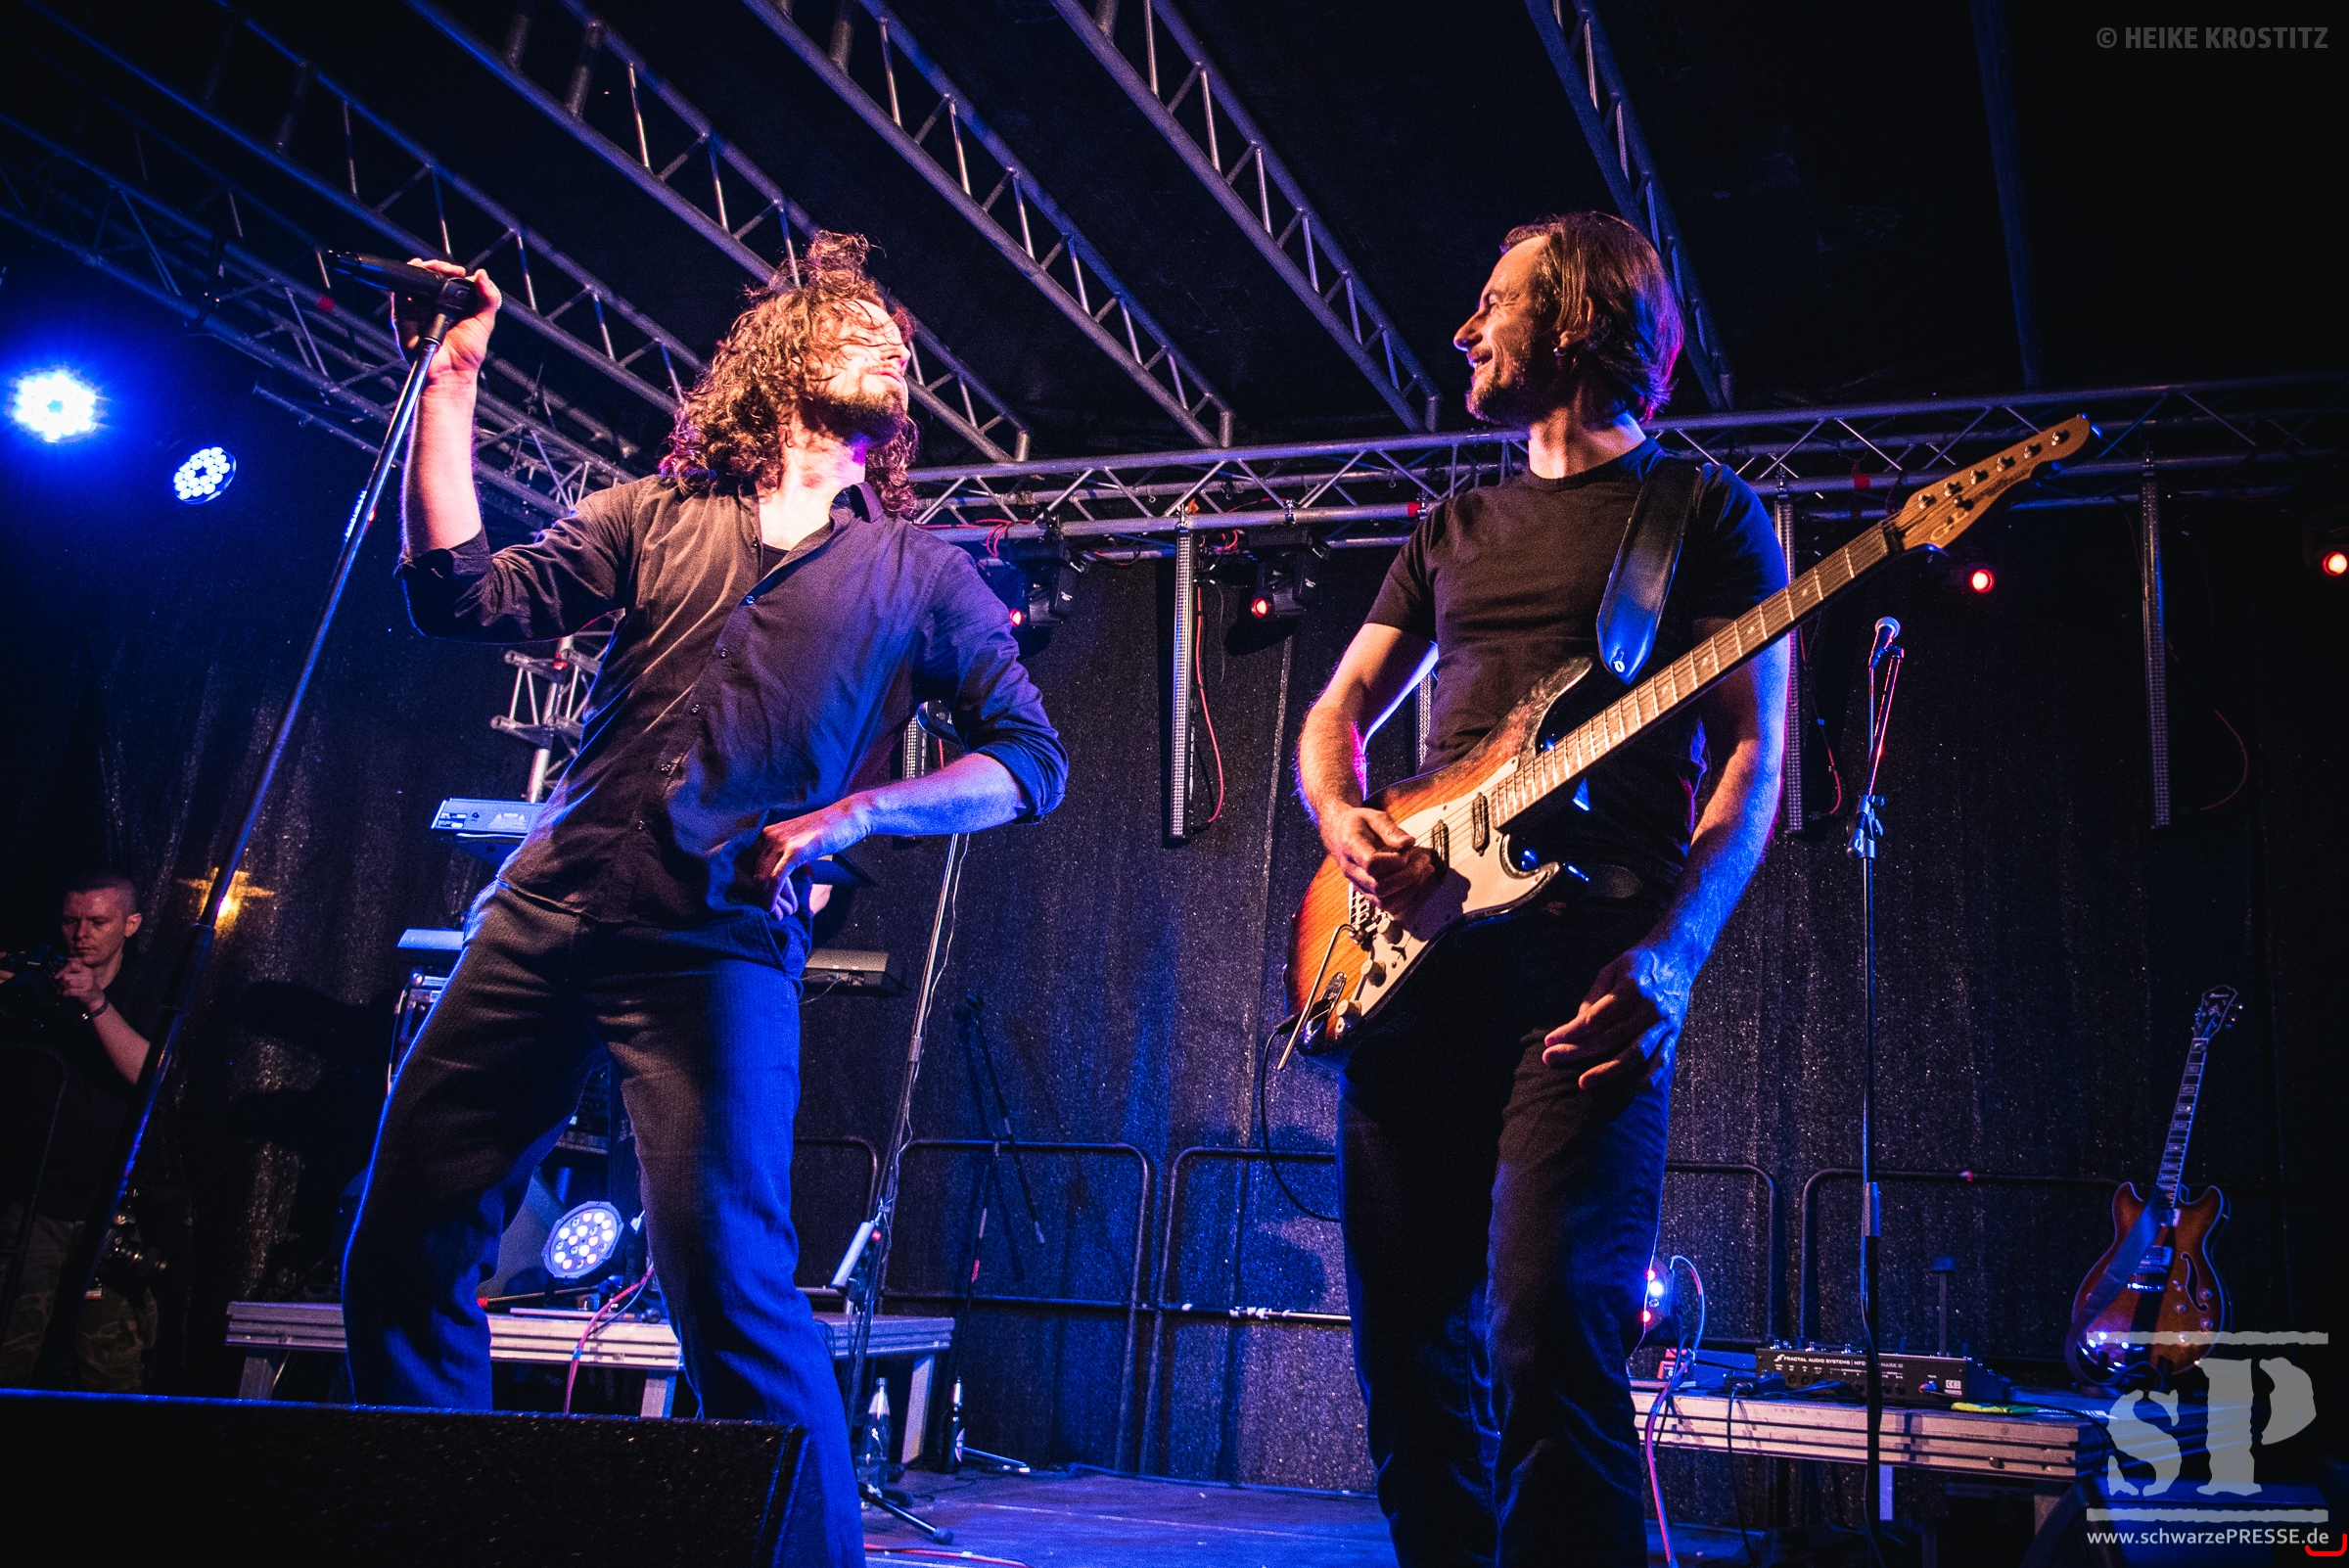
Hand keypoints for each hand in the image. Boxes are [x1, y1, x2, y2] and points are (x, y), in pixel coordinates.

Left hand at [54, 959, 104, 1012]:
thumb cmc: (86, 986)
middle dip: (61, 982)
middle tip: (61, 986)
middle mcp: (88, 975)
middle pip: (67, 976)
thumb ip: (76, 967)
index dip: (62, 970)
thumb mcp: (83, 975)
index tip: (56, 977)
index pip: (72, 965)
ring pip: (68, 983)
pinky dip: (65, 993)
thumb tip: (68, 959)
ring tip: (64, 990)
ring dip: (63, 988)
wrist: (96, 998)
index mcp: (87, 970)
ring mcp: (87, 984)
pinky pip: (70, 991)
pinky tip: (66, 994)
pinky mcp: (85, 992)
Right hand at [392, 258, 500, 381]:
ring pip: (413, 282)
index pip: (447, 280)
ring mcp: (417, 311)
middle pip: (429, 277)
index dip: (450, 271)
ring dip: (422, 269)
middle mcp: (432, 306)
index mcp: (451, 306)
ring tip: (434, 269)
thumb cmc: (467, 355)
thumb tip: (482, 275)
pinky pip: (399, 296)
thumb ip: (488, 299)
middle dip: (436, 266)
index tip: (459, 271)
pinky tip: (417, 277)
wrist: (452, 374)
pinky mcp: (403, 318)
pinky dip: (406, 284)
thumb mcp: (484, 323)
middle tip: (448, 270)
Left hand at [753, 801, 867, 918]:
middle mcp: (767, 836)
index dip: (750, 885)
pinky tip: (773, 908)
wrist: (848, 817)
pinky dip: (772, 896)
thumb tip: (778, 879)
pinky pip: (776, 879)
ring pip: (761, 879)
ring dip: (766, 900)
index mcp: (766, 834)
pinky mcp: (795, 851)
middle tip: (772, 912)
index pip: (745, 864)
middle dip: (757, 896)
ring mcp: (780, 842)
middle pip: (751, 874)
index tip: (763, 900)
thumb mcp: (797, 843)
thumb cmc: (827, 831)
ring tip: (775, 914)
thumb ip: (783, 856)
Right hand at [1320, 804, 1436, 907]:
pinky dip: (1408, 896)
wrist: (1339, 833)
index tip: (1407, 849)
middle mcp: (1351, 871)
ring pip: (1385, 901)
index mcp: (1351, 847)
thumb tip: (1408, 843)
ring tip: (1424, 869)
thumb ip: (1390, 829)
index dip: (1395, 861)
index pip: (1371, 864)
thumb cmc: (1358, 824)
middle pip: (1379, 886)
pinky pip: (1388, 905)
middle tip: (1423, 859)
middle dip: (1408, 875)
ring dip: (1411, 888)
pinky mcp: (1368, 893)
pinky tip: (1419, 880)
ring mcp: (1358, 885)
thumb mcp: (1373, 816)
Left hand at [1541, 942, 1692, 1091]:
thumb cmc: (1638, 963)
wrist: (1678, 956)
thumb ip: (1594, 998)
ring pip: (1635, 1055)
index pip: (1595, 1018)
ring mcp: (1665, 1023)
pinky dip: (1644, 1079)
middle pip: (1610, 1038)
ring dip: (1608, 1072)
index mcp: (1632, 988)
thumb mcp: (1611, 970)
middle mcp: (1650, 1008)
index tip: (1549, 1041)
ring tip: (1583, 1083)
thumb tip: (1576, 1026)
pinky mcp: (1675, 1034)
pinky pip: (1660, 1063)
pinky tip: (1623, 1088)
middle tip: (1551, 1060)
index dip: (1570, 1032)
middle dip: (1578, 1052)